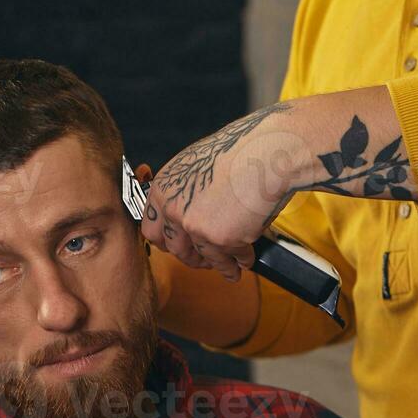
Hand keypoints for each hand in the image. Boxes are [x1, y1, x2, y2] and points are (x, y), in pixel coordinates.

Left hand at [140, 103, 296, 281]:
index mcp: (164, 189)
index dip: (168, 241)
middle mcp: (174, 210)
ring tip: (229, 267)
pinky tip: (244, 261)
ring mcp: (196, 227)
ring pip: (204, 259)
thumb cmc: (239, 149)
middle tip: (203, 260)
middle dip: (192, 258)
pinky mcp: (222, 239)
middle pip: (175, 249)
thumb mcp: (198, 164)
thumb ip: (187, 190)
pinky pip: (231, 258)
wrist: (265, 152)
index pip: (153, 229)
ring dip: (218, 266)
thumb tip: (191, 207)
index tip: (178, 246)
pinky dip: (240, 261)